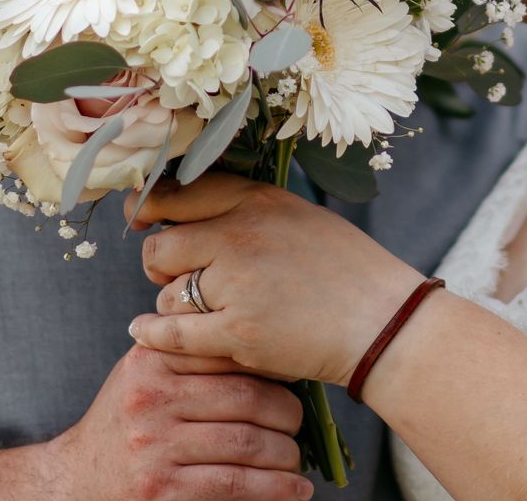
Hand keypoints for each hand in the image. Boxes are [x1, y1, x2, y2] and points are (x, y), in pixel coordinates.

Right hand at [46, 344, 313, 500]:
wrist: (73, 482)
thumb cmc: (122, 426)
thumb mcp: (142, 376)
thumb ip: (189, 355)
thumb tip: (266, 350)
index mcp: (151, 361)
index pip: (229, 354)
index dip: (272, 368)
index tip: (293, 379)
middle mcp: (151, 399)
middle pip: (246, 398)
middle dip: (287, 414)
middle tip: (298, 423)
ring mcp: (156, 447)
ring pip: (247, 443)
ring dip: (286, 455)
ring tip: (296, 459)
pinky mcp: (163, 491)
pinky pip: (235, 485)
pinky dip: (275, 488)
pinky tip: (294, 489)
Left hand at [125, 175, 426, 385]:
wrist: (385, 322)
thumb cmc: (350, 271)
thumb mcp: (301, 218)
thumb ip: (250, 212)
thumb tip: (195, 213)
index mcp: (259, 201)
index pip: (182, 193)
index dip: (151, 206)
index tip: (141, 217)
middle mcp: (242, 234)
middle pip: (162, 245)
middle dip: (160, 264)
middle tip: (173, 275)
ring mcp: (238, 284)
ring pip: (168, 292)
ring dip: (174, 305)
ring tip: (201, 312)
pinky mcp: (239, 332)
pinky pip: (173, 332)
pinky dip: (154, 334)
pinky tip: (144, 332)